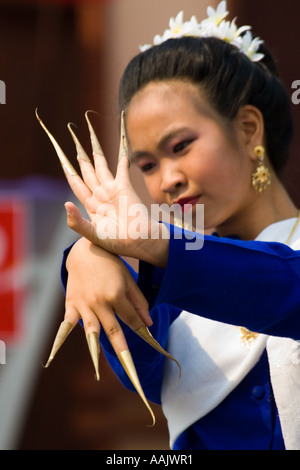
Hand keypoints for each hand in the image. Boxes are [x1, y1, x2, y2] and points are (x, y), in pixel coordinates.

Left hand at [36, 110, 168, 265]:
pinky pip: (122, 167)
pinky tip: (121, 147)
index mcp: (90, 205)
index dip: (68, 170)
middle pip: (87, 171)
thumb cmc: (116, 241)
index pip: (76, 183)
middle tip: (74, 140)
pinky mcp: (125, 186)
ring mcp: (112, 189)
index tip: (62, 158)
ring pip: (102, 165)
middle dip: (80, 157)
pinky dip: (122, 157)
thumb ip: (77, 222)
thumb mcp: (92, 234)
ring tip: (90, 136)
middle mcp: (100, 194)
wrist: (137, 242)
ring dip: (96, 152)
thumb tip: (65, 204)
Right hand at [44, 238, 178, 423]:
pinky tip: (52, 358)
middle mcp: (100, 303)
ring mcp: (84, 305)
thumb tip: (148, 324)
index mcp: (116, 295)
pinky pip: (66, 325)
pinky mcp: (71, 305)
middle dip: (125, 354)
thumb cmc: (111, 264)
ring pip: (92, 333)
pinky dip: (60, 341)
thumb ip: (138, 302)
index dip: (144, 335)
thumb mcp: (128, 279)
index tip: (155, 349)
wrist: (85, 250)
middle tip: (134, 375)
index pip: (133, 321)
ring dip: (96, 352)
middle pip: (115, 333)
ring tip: (99, 372)